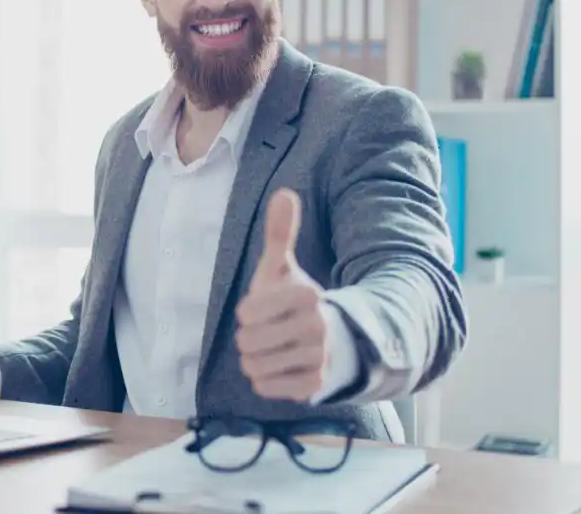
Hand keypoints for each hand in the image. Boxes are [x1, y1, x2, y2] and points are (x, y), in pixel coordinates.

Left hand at [235, 188, 328, 401]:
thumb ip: (280, 234)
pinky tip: (281, 369)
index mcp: (307, 294)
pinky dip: (266, 380)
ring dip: (255, 360)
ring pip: (254, 366)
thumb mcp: (284, 268)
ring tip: (274, 350)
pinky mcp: (316, 386)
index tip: (263, 310)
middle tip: (268, 332)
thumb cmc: (294, 301)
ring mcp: (320, 358)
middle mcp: (319, 326)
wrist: (333, 341)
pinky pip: (265, 387)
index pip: (247, 313)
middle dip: (249, 338)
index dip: (248, 312)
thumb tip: (284, 193)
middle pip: (248, 341)